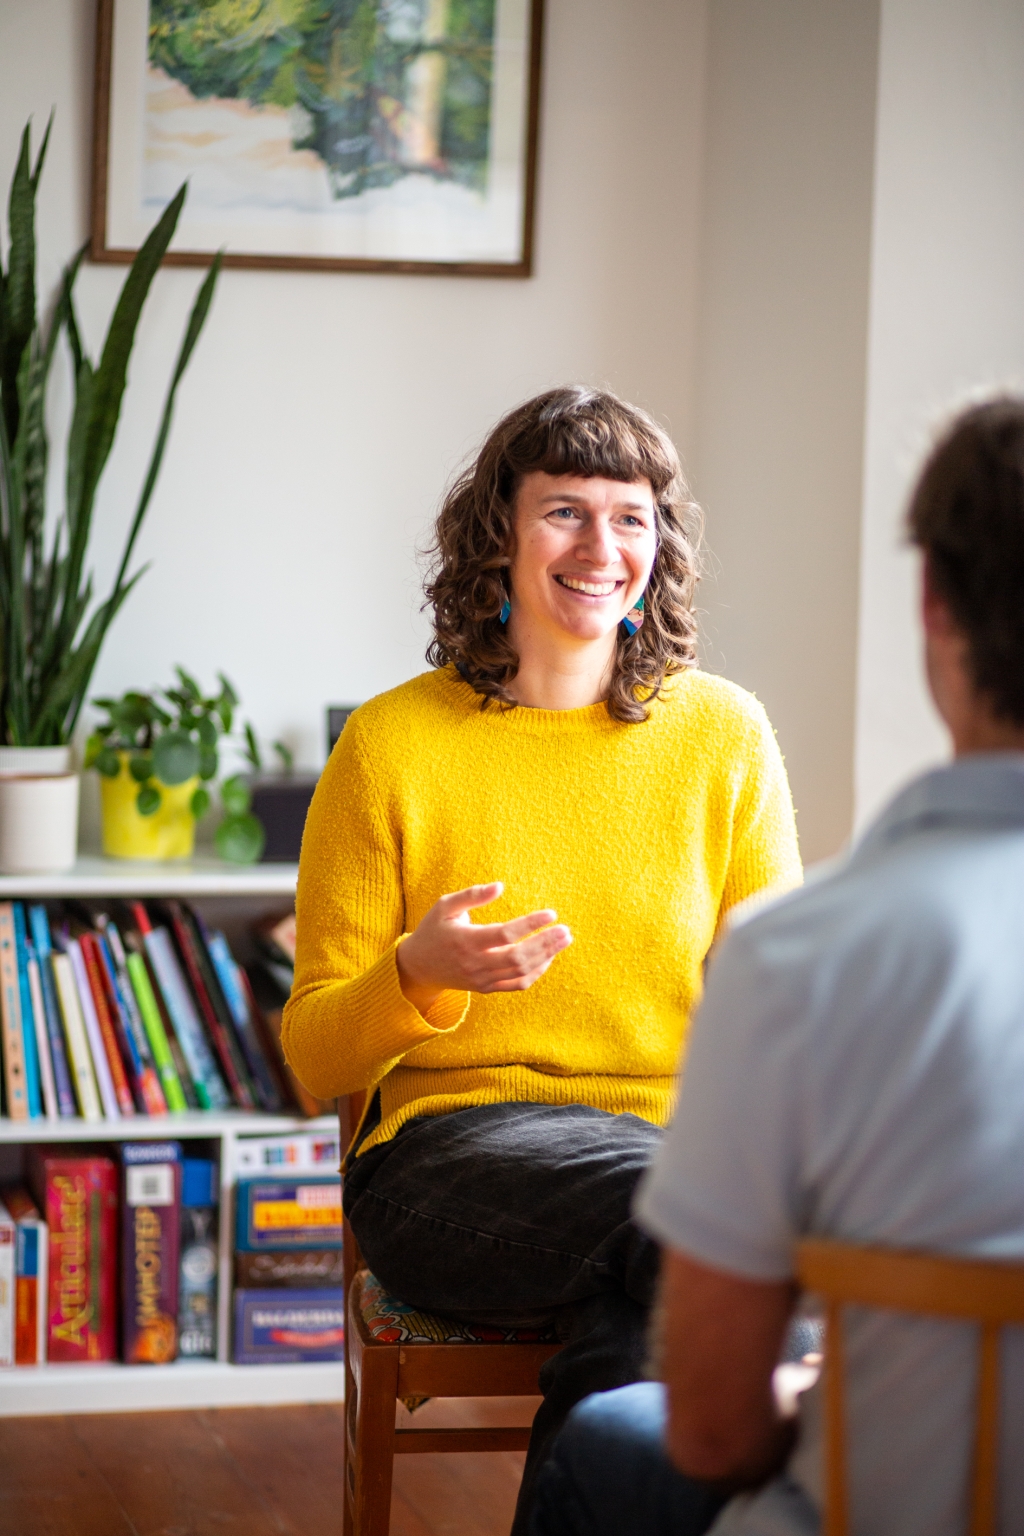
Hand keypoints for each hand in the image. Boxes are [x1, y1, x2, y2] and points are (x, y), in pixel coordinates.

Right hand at [396, 882, 571, 1014]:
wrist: (419, 966)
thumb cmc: (434, 929)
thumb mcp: (445, 906)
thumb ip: (472, 895)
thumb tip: (500, 886)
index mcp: (466, 940)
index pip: (505, 934)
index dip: (530, 924)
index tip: (550, 914)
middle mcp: (475, 963)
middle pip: (518, 957)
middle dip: (546, 944)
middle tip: (566, 930)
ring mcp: (482, 979)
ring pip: (521, 972)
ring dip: (546, 957)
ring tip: (564, 940)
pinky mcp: (486, 988)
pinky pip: (517, 984)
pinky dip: (536, 973)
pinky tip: (548, 957)